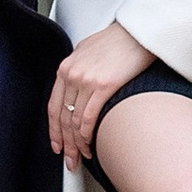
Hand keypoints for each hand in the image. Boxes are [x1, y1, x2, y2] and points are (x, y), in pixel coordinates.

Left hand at [48, 20, 153, 166]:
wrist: (138, 32)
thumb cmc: (119, 40)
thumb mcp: (88, 51)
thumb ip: (79, 69)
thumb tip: (78, 85)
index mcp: (66, 68)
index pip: (54, 107)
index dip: (54, 130)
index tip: (57, 144)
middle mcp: (72, 74)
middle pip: (63, 118)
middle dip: (65, 143)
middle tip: (69, 159)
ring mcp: (86, 81)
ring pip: (75, 121)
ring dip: (78, 143)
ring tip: (82, 156)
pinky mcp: (103, 86)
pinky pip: (90, 118)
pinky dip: (89, 135)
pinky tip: (91, 144)